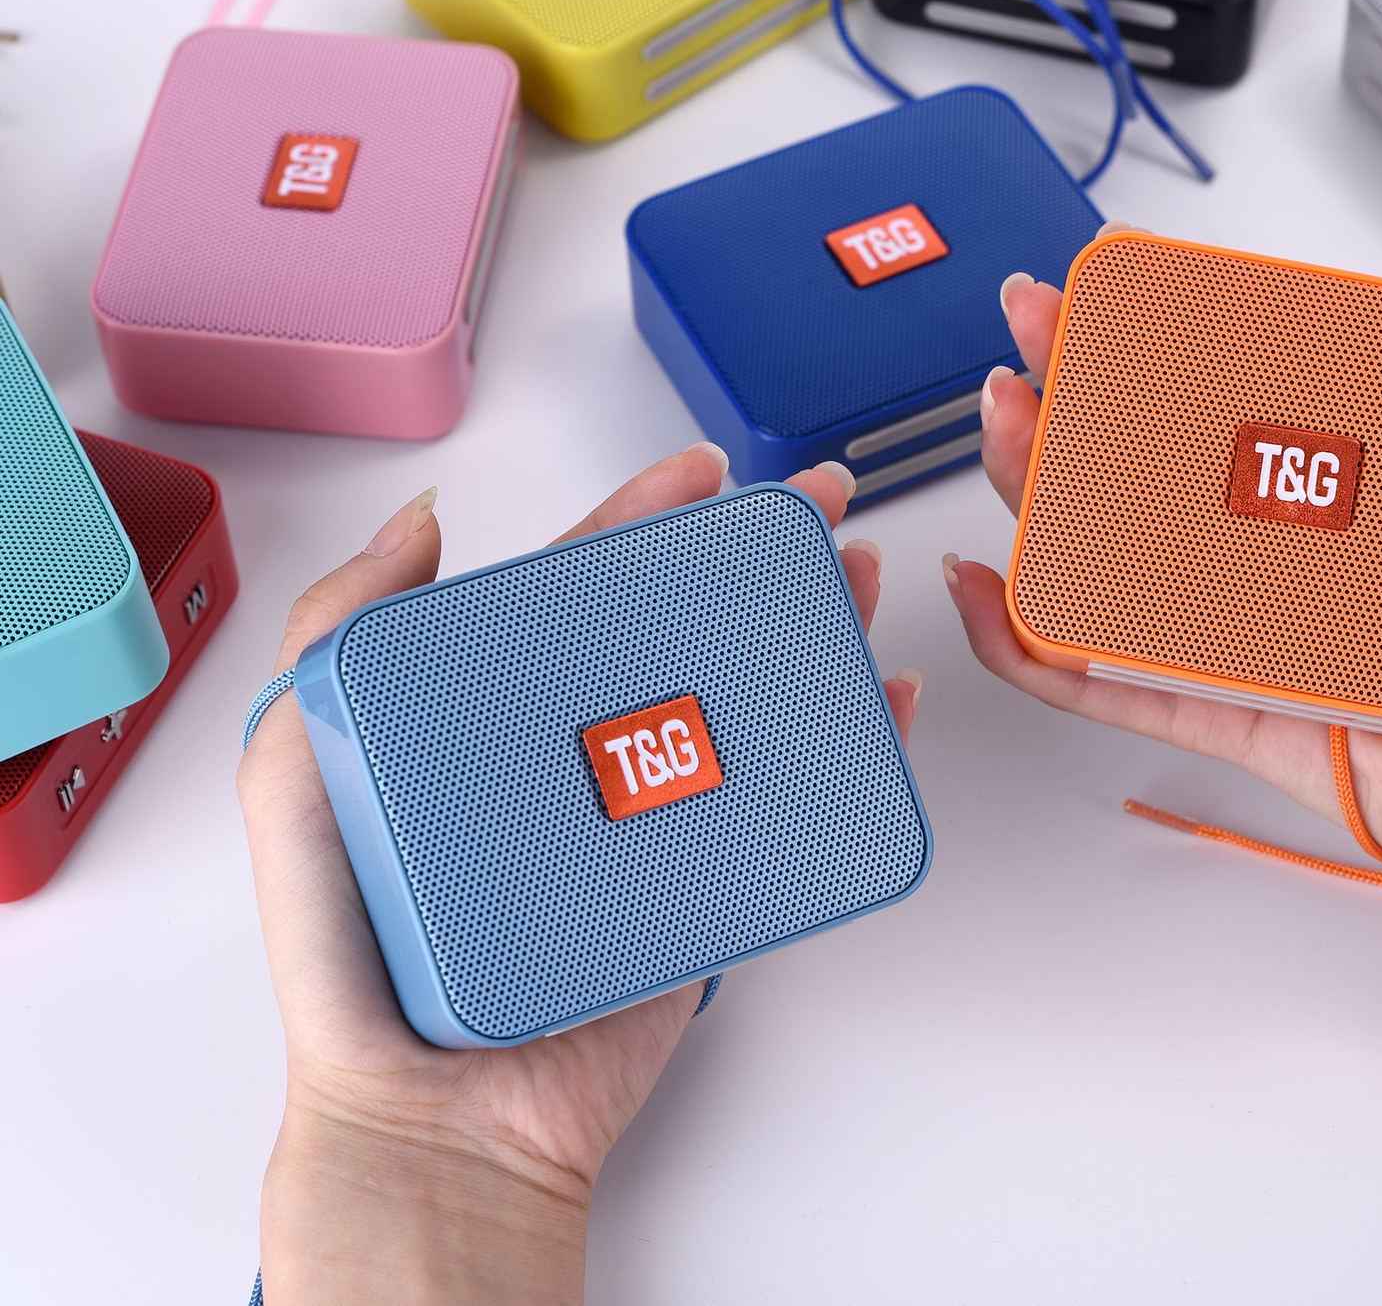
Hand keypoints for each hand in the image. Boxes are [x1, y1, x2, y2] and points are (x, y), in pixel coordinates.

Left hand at [237, 447, 920, 1304]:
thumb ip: (332, 642)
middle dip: (759, 558)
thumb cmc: (351, 963)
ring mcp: (649, 819)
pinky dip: (848, 751)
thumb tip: (418, 526)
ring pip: (750, 703)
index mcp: (496, 719)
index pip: (582, 593)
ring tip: (852, 578)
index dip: (643, 519)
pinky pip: (787, 808)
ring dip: (815, 631)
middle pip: (688, 633)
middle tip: (812, 506)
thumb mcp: (296, 776)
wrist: (433, 1116)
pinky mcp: (703, 888)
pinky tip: (880, 702)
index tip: (698, 471)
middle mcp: (582, 757)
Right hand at [948, 209, 1381, 913]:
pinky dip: (1036, 651)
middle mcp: (1288, 553)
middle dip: (1066, 390)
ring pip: (1108, 562)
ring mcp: (1252, 634)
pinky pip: (1116, 688)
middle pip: (1143, 464)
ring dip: (1031, 493)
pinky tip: (989, 595)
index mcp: (1352, 481)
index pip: (1228, 392)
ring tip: (1002, 427)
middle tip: (1029, 333)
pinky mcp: (1237, 715)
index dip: (1157, 334)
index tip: (1111, 282)